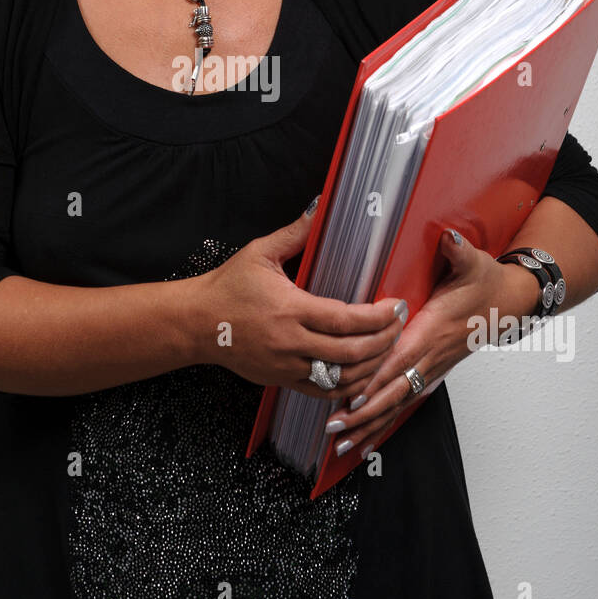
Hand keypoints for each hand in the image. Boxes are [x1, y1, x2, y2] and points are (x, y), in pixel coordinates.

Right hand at [192, 205, 405, 400]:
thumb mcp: (259, 253)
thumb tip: (320, 207)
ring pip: (341, 378)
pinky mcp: (281, 380)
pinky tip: (363, 372)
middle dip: (384, 341)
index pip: (345, 320)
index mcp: (289, 310)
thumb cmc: (227, 287)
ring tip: (388, 348)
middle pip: (351, 353)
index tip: (397, 307)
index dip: (378, 317)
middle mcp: (290, 343)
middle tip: (401, 326)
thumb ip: (295, 233)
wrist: (196, 323)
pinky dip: (348, 386)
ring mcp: (286, 367)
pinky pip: (322, 391)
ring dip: (371, 366)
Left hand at [321, 228, 515, 457]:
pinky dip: (383, 426)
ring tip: (341, 446)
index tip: (352, 395)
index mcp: (432, 331)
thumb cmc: (484, 282)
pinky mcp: (429, 375)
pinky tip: (365, 443)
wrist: (507, 303)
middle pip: (393, 391)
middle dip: (363, 413)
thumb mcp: (473, 262)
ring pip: (396, 405)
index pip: (399, 359)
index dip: (376, 378)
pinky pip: (403, 405)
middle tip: (334, 428)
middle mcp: (430, 357)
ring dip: (369, 426)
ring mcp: (430, 370)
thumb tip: (450, 238)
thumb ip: (458, 251)